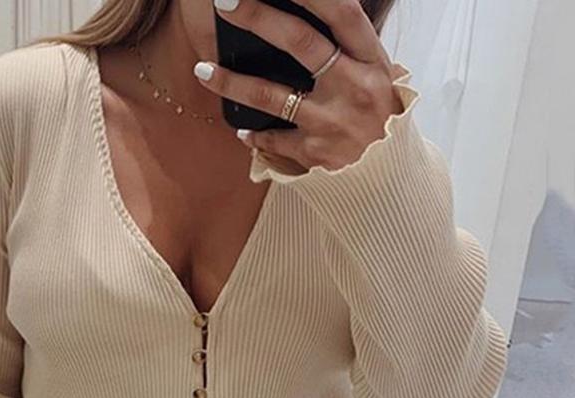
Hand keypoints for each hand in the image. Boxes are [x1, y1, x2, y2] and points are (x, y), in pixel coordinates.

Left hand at [196, 0, 405, 171]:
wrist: (391, 185)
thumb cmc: (382, 126)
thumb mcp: (380, 83)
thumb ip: (350, 55)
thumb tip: (313, 22)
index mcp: (372, 62)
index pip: (342, 13)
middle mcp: (353, 86)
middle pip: (300, 42)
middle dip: (258, 18)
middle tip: (226, 3)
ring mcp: (332, 121)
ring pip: (271, 94)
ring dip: (231, 82)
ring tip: (202, 70)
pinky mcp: (315, 153)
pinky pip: (272, 139)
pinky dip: (254, 135)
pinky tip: (242, 132)